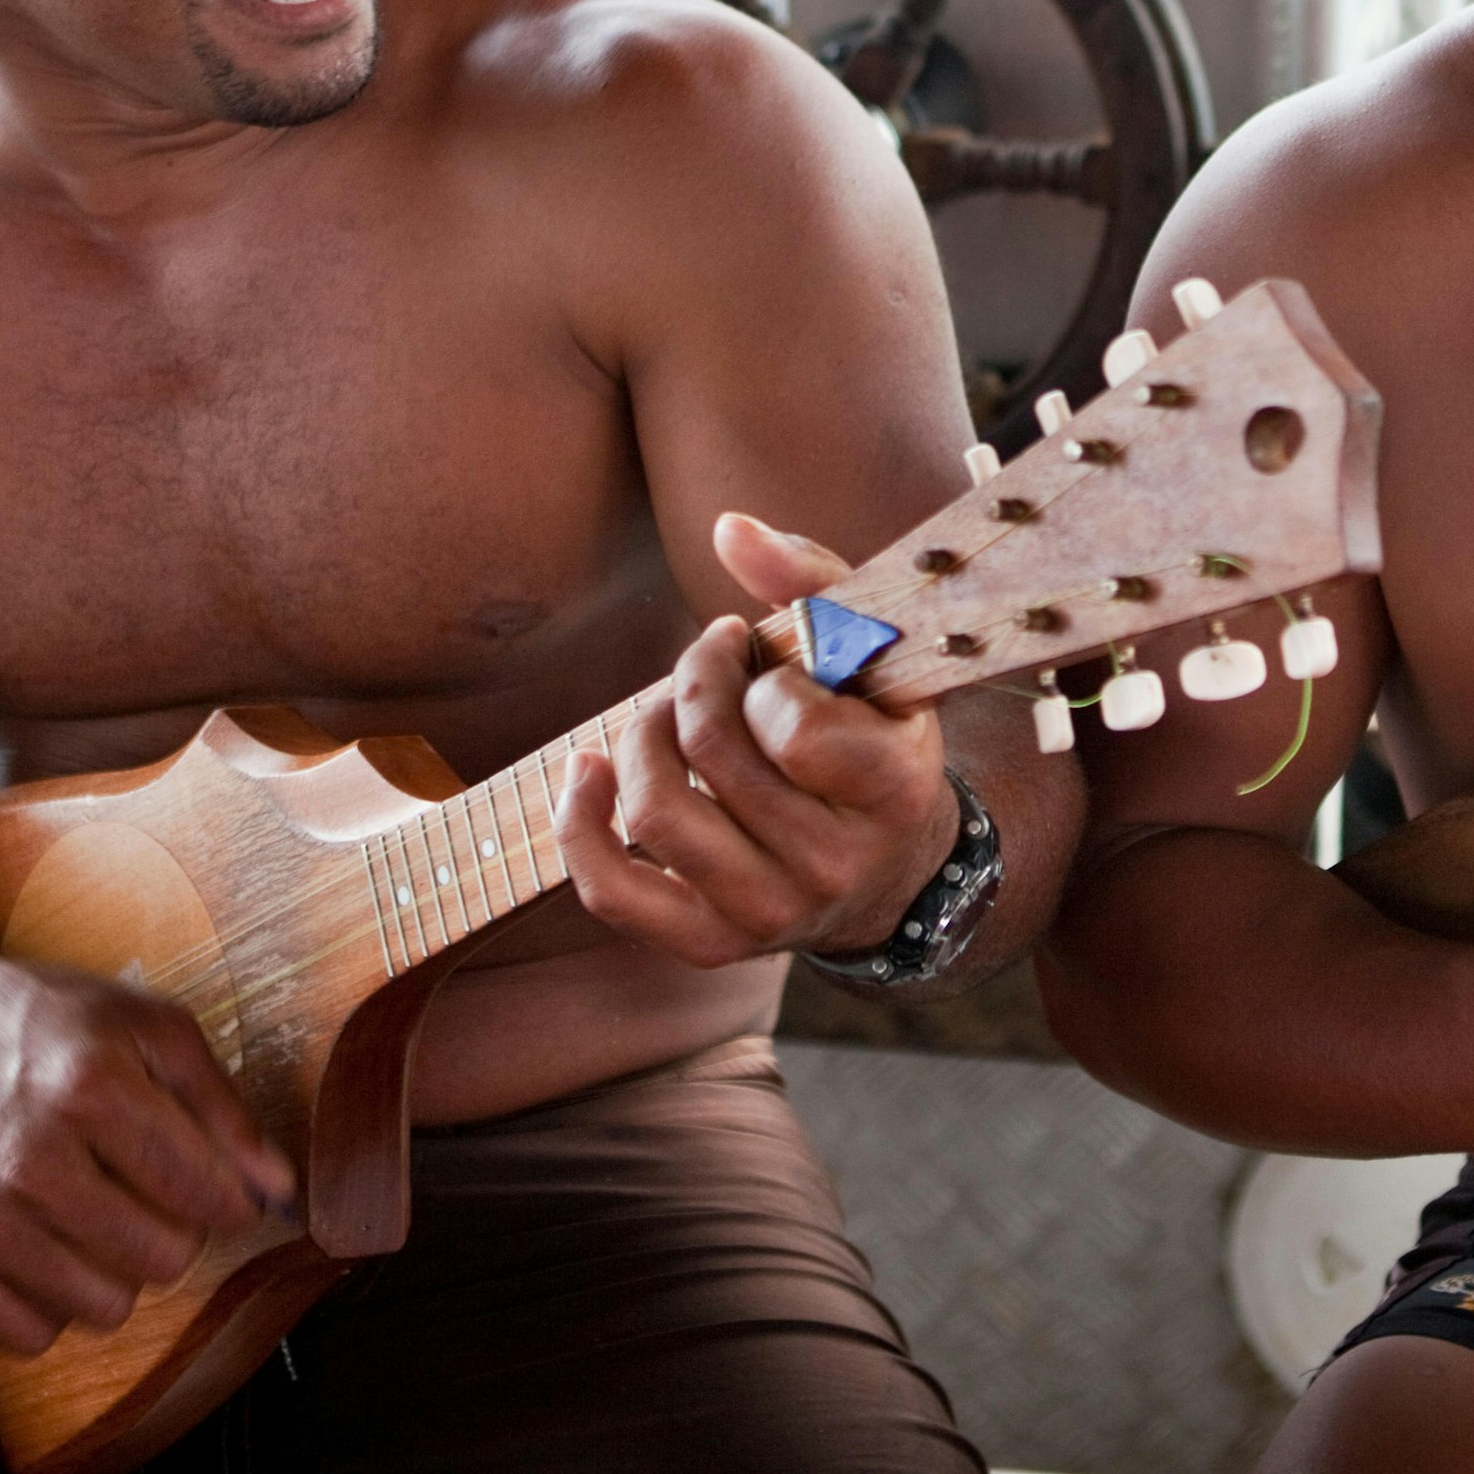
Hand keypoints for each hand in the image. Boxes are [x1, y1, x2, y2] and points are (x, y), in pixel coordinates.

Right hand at [0, 953, 295, 1355]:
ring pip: (103, 1306)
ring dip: (118, 1271)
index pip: (199, 1188)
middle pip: (160, 1258)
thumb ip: (222, 1105)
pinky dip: (53, 1302)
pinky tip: (50, 1244)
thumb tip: (277, 1187)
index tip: (224, 1188)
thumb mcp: (148, 1027)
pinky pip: (32, 1335)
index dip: (231, 1198)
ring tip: (99, 1214)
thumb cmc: (47, 1029)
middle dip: (177, 1232)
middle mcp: (28, 1160)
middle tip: (151, 1193)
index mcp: (89, 1088)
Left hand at [555, 511, 958, 966]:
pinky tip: (588, 767)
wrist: (887, 864)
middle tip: (702, 662)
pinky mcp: (712, 945)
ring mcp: (773, 915)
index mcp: (893, 790)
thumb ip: (810, 578)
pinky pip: (614, 893)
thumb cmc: (870, 733)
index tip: (758, 648)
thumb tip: (728, 528)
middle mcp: (838, 866)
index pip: (794, 727)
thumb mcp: (871, 653)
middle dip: (689, 683)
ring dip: (640, 736)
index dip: (757, 673)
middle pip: (710, 755)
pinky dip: (580, 823)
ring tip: (663, 712)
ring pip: (655, 815)